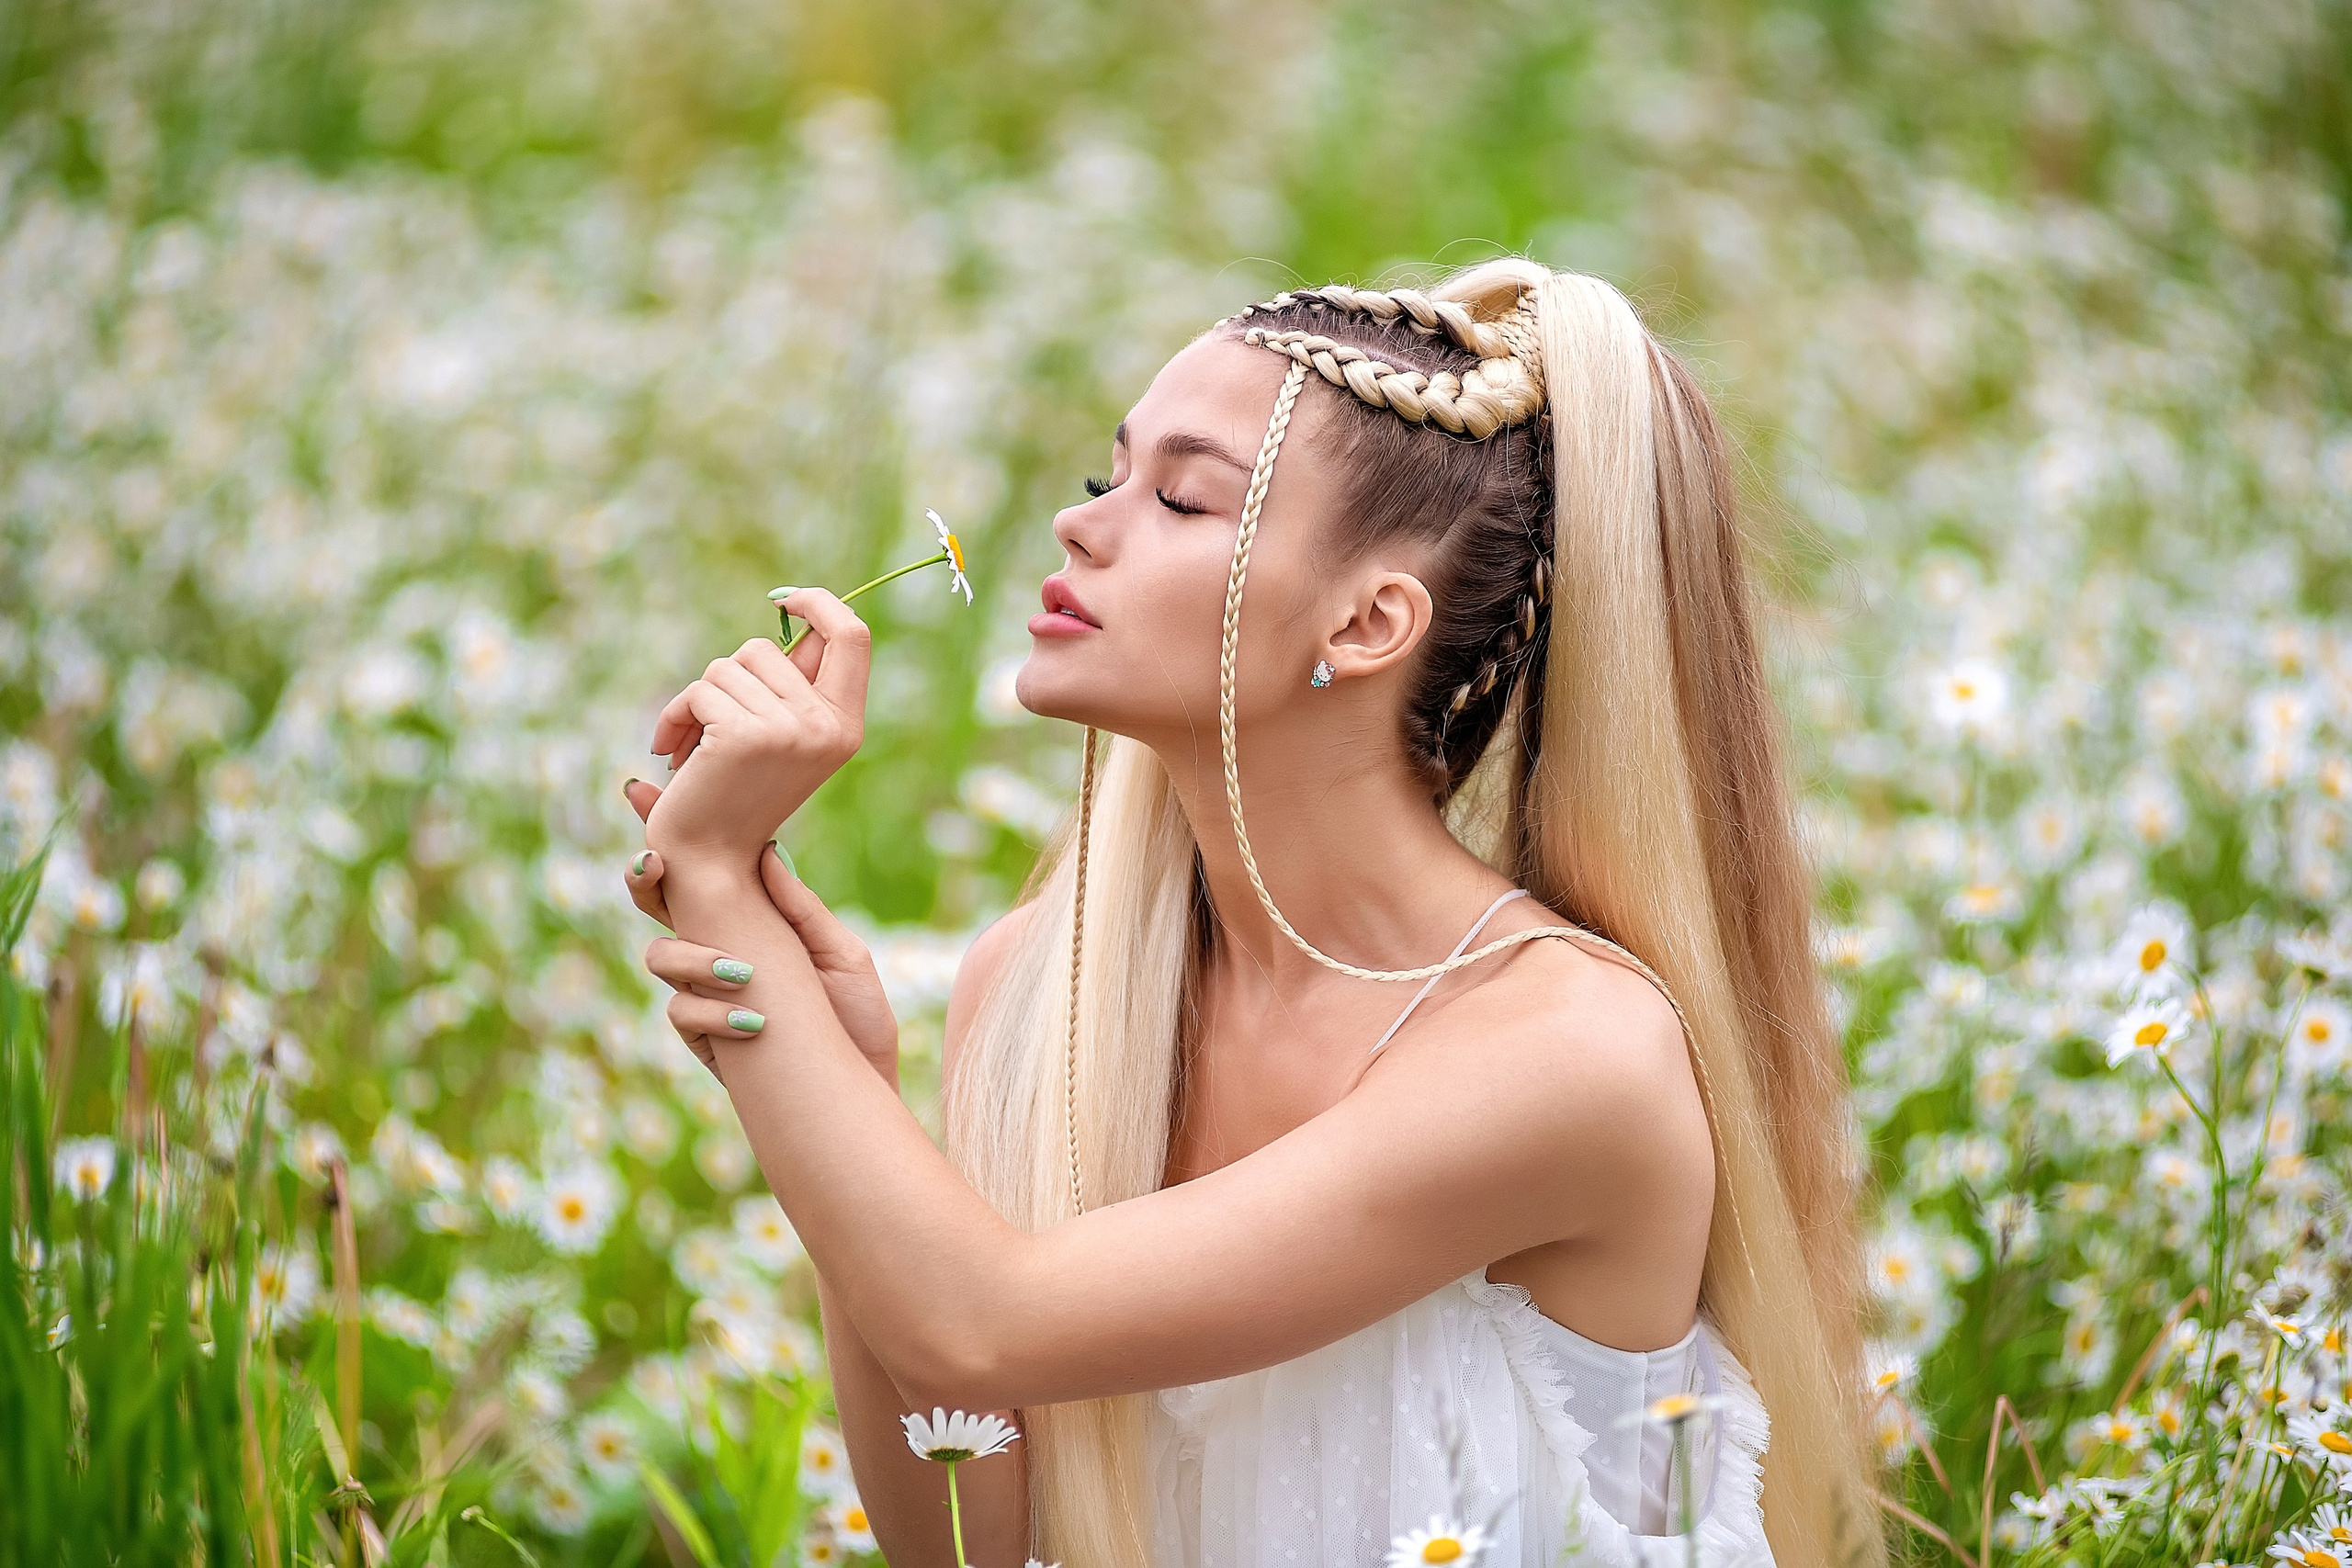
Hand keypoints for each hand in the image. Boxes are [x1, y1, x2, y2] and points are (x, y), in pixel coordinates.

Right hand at [624, 779, 901, 1085]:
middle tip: (655, 860)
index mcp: (751, 921)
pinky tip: (754, 1020)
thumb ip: (797, 907)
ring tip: (742, 971)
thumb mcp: (839, 951)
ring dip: (694, 956)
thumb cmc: (857, 1017)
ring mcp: (705, 993)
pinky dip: (713, 1011)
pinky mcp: (703, 1036)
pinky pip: (680, 1011)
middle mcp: (718, 951)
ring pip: (660, 956)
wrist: (862, 1086)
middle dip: (645, 876)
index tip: (648, 784)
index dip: (670, 832)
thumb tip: (765, 847)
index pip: (702, 871)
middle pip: (658, 904)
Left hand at [644, 589, 869, 856]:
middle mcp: (827, 727)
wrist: (708, 861)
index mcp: (846, 726)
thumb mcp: (782, 736)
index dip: (820, 603)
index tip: (784, 600)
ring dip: (698, 700)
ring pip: (727, 667)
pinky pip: (699, 691)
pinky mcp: (745, 735)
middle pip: (766, 649)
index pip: (853, 636)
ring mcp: (790, 730)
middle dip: (728, 678)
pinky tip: (671, 753)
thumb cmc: (736, 796)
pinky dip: (675, 716)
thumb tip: (797, 617)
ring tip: (693, 747)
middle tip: (713, 726)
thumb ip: (795, 682)